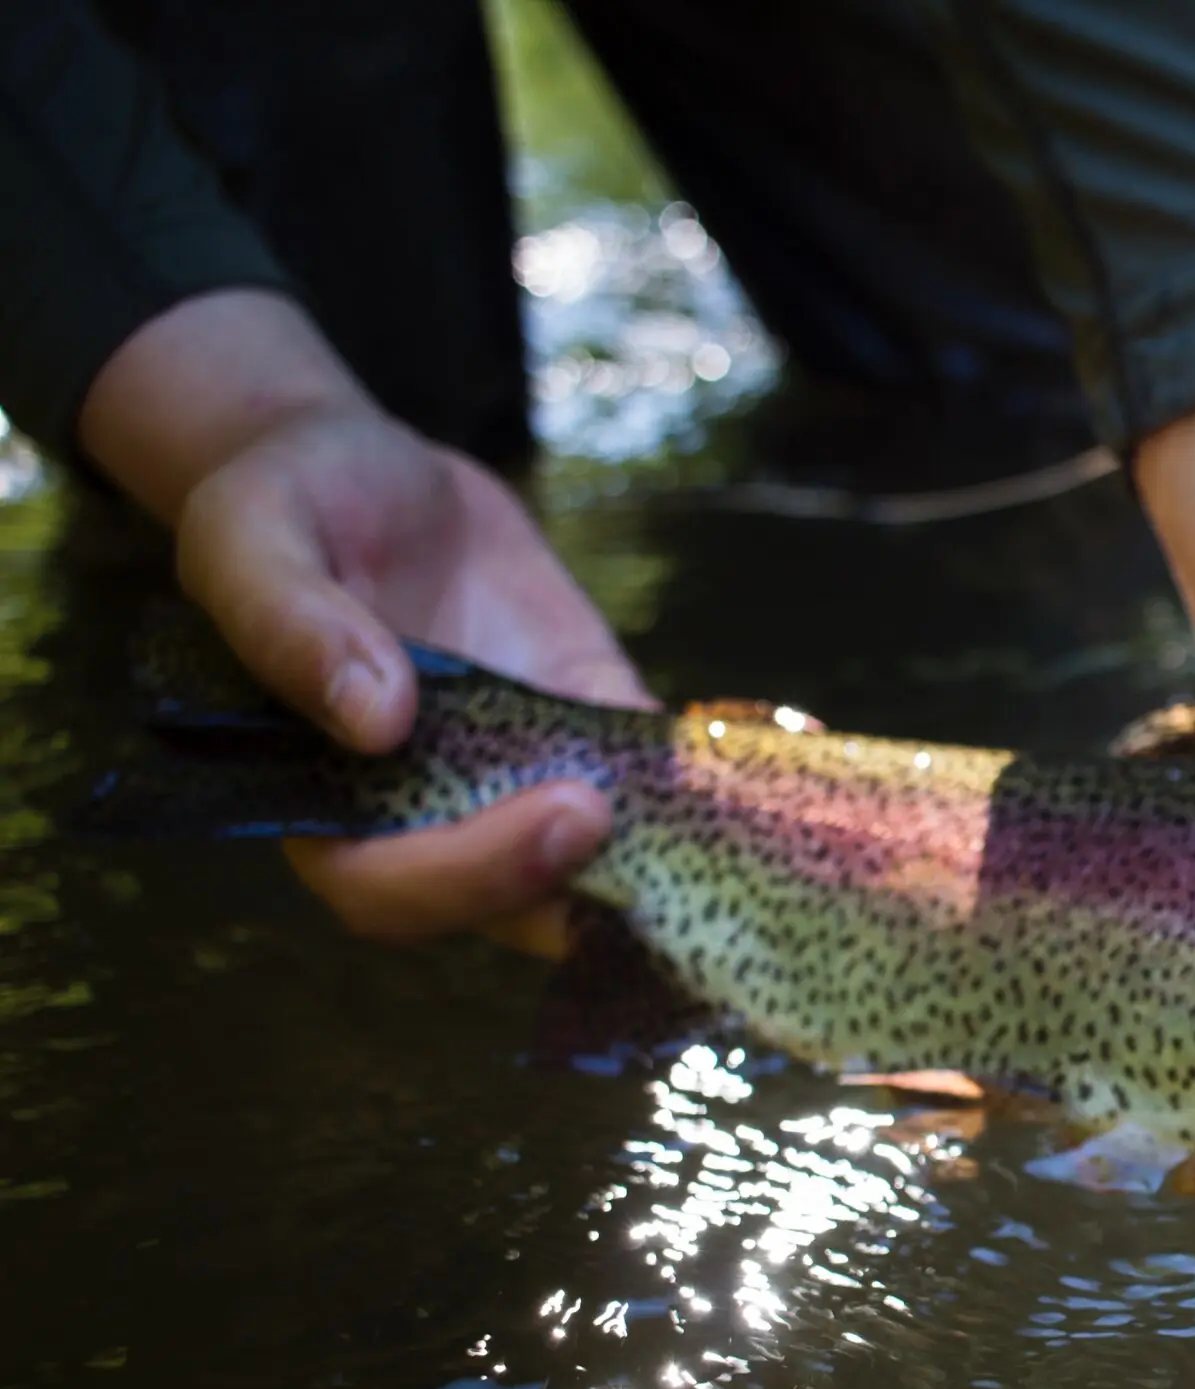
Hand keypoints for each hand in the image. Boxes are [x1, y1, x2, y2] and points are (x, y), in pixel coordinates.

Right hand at [78, 290, 647, 953]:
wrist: (372, 469)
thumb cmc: (289, 505)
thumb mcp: (254, 536)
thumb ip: (290, 625)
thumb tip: (373, 719)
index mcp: (325, 797)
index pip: (386, 888)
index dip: (464, 875)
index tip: (544, 811)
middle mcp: (425, 815)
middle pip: (495, 905)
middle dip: (554, 876)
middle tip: (604, 809)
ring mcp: (514, 780)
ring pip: (582, 870)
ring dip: (643, 859)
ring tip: (697, 822)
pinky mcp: (585, 729)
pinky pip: (643, 787)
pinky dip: (691, 795)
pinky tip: (732, 773)